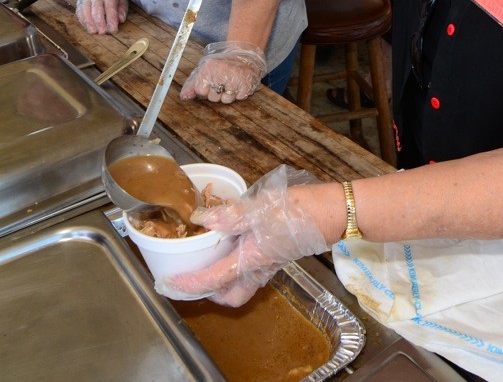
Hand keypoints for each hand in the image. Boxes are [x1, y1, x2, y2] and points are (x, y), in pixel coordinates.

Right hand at [75, 0, 128, 33]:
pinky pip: (79, 11)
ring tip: (93, 32)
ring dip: (89, 22)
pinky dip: (83, 20)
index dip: (111, 18)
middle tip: (102, 32)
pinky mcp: (79, 2)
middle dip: (99, 20)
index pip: (110, 6)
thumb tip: (120, 20)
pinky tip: (88, 28)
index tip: (113, 29)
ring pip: (85, 9)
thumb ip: (122, 9)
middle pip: (96, 7)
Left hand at [159, 166, 329, 305]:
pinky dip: (235, 262)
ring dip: (222, 279)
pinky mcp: (277, 255)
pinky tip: (230, 240)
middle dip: (208, 291)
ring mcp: (270, 264)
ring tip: (206, 256)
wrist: (332, 212)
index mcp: (251, 259)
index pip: (213, 279)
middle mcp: (260, 268)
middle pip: (230, 295)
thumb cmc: (299, 210)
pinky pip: (251, 268)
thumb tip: (201, 219)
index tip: (170, 282)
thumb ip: (229, 215)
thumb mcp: (260, 208)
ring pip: (241, 284)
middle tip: (191, 274)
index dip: (189, 283)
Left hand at [180, 41, 266, 102]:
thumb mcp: (203, 71)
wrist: (244, 56)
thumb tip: (184, 97)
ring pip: (226, 100)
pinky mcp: (247, 82)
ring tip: (231, 82)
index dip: (205, 90)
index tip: (211, 82)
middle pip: (213, 97)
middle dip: (217, 93)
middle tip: (222, 82)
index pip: (201, 91)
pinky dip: (240, 93)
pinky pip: (239, 98)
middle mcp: (221, 70)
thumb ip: (191, 84)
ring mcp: (235, 77)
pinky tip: (239, 84)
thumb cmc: (220, 66)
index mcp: (208, 67)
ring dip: (228, 94)